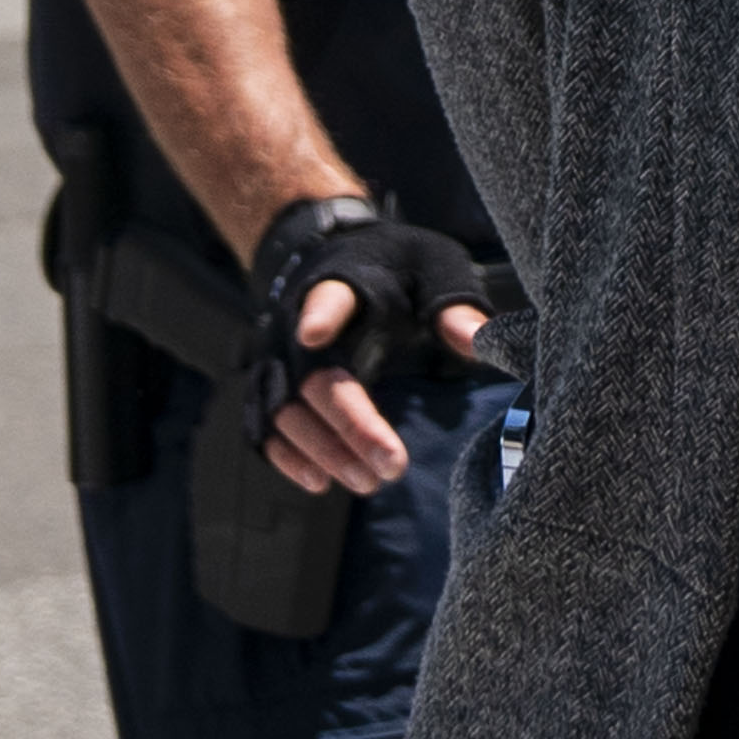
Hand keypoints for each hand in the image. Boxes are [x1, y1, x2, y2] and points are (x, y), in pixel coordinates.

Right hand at [260, 281, 496, 494]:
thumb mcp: (435, 270)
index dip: (320, 314)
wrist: (340, 256)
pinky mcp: (266, 383)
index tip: (315, 333)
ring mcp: (274, 356)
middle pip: (311, 377)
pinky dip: (286, 456)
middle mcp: (296, 322)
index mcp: (344, 283)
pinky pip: (262, 425)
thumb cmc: (399, 268)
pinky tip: (319, 482)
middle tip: (391, 466)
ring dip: (322, 450)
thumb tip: (477, 342)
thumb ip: (453, 305)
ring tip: (367, 482)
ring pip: (283, 410)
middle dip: (348, 423)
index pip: (328, 297)